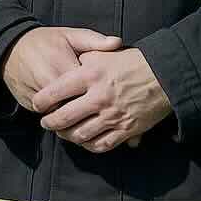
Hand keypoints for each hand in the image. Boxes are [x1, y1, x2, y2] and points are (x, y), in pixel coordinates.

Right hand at [1, 26, 121, 111]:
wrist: (10, 48)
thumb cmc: (45, 41)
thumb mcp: (69, 35)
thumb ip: (94, 40)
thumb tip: (117, 42)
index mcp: (64, 68)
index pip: (89, 91)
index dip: (102, 96)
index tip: (112, 96)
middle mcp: (51, 86)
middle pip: (77, 110)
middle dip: (90, 114)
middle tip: (104, 114)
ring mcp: (38, 98)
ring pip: (62, 118)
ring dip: (75, 121)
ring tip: (90, 119)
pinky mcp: (29, 105)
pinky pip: (50, 118)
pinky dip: (61, 120)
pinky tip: (73, 119)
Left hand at [33, 47, 171, 153]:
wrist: (164, 76)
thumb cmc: (131, 62)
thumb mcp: (104, 54)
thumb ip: (83, 60)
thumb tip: (67, 70)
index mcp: (90, 74)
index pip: (57, 91)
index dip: (42, 100)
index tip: (37, 104)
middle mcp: (98, 97)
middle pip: (65, 117)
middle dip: (50, 123)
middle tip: (45, 123)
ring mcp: (112, 116)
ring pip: (81, 134)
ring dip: (67, 136)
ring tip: (62, 133)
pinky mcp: (126, 130)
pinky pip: (102, 144)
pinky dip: (89, 146)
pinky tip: (84, 142)